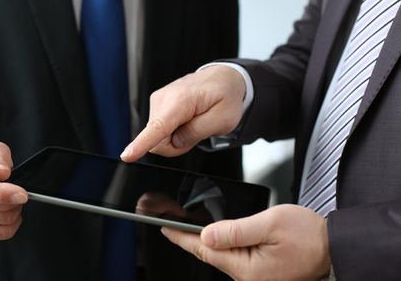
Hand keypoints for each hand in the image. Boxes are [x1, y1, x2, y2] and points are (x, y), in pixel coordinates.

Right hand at [0, 142, 27, 239]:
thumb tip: (0, 173)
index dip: (2, 193)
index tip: (23, 195)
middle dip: (14, 197)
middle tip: (16, 187)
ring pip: (1, 220)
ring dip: (15, 209)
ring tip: (10, 197)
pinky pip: (1, 233)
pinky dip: (13, 224)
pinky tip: (10, 211)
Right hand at [120, 65, 245, 161]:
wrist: (223, 78)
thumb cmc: (225, 96)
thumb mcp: (223, 119)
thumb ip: (198, 132)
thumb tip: (175, 141)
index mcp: (181, 100)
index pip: (158, 127)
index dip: (141, 144)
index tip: (126, 155)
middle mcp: (164, 98)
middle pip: (157, 140)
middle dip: (175, 146)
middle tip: (196, 134)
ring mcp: (158, 100)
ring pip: (156, 136)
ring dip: (175, 138)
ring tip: (193, 124)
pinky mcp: (157, 104)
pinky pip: (158, 129)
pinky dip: (173, 131)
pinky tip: (186, 120)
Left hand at [161, 204, 330, 280]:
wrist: (333, 246)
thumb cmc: (308, 236)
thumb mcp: (269, 225)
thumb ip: (235, 230)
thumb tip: (206, 235)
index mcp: (246, 267)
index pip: (204, 251)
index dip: (181, 237)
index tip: (164, 227)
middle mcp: (247, 276)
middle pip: (209, 254)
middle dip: (188, 238)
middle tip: (169, 222)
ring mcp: (253, 275)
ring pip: (220, 255)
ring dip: (203, 240)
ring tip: (187, 225)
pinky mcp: (259, 270)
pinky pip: (233, 256)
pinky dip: (220, 243)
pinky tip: (214, 234)